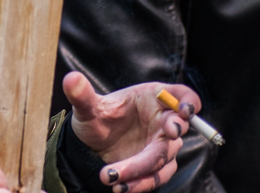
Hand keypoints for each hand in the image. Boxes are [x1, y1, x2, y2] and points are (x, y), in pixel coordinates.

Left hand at [63, 72, 197, 192]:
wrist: (91, 146)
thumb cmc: (97, 119)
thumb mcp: (88, 107)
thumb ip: (82, 95)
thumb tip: (70, 79)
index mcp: (154, 98)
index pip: (181, 96)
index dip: (188, 102)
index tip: (185, 110)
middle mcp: (162, 122)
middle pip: (177, 129)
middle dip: (173, 133)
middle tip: (167, 134)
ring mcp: (160, 147)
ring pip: (162, 159)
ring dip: (142, 169)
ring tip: (111, 176)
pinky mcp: (154, 169)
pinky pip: (154, 178)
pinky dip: (138, 183)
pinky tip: (118, 187)